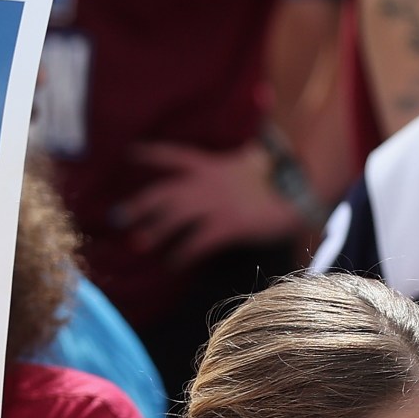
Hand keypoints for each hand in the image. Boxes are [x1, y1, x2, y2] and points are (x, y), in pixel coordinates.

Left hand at [114, 141, 301, 267]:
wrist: (303, 189)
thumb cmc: (279, 176)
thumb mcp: (250, 160)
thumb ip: (231, 163)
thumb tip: (234, 155)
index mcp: (211, 164)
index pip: (173, 155)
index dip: (150, 154)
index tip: (127, 153)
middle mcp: (207, 182)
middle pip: (163, 192)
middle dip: (138, 205)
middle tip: (115, 217)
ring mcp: (217, 203)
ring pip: (174, 218)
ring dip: (154, 231)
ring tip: (137, 244)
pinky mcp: (229, 225)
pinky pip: (197, 242)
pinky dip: (182, 254)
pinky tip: (173, 264)